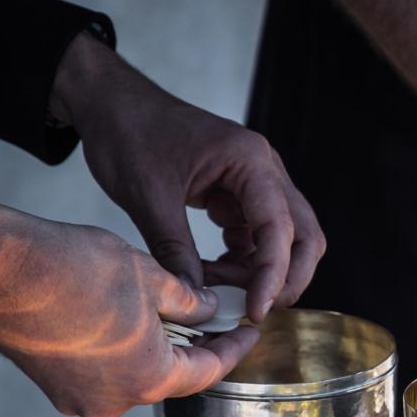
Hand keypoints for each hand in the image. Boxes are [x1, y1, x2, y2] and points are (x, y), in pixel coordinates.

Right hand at [0, 205, 258, 416]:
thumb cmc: (72, 268)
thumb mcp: (149, 275)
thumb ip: (189, 301)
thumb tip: (208, 311)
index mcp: (148, 380)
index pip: (208, 371)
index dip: (233, 348)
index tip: (249, 332)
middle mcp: (114, 402)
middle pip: (170, 377)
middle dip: (193, 347)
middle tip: (214, 319)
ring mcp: (78, 398)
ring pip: (133, 373)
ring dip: (153, 347)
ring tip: (168, 314)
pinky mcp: (52, 385)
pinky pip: (100, 371)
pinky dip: (119, 350)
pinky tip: (123, 319)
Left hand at [50, 33, 324, 321]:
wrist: (113, 105)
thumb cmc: (130, 134)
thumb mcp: (148, 196)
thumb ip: (175, 250)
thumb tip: (195, 300)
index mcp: (249, 160)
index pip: (279, 227)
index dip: (272, 275)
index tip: (256, 311)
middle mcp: (265, 169)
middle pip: (303, 235)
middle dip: (286, 278)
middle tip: (255, 309)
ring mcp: (257, 182)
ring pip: (286, 238)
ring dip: (262, 271)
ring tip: (217, 285)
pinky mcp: (242, 194)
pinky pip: (259, 236)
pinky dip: (245, 260)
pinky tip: (214, 271)